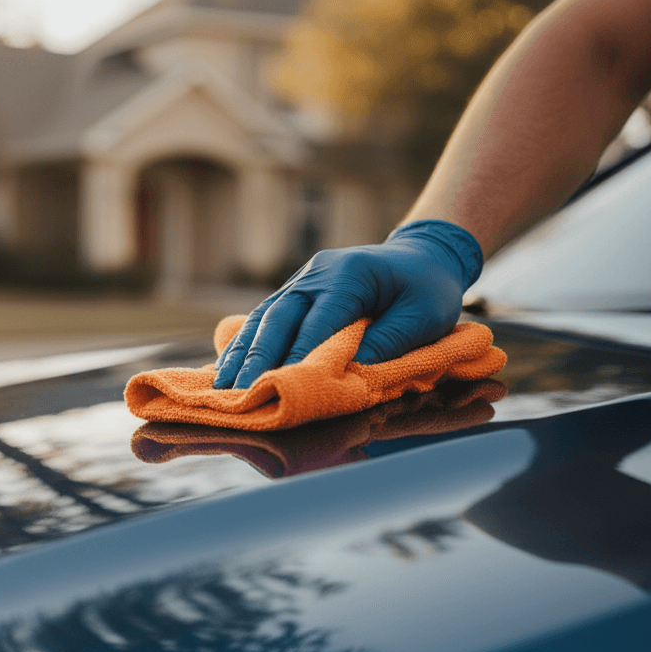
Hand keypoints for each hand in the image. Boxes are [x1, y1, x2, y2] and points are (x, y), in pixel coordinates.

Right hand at [213, 219, 482, 389]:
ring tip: (221, 386)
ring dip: (242, 354)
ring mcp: (303, 280)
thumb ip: (388, 341)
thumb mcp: (426, 316)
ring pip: (265, 318)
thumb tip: (347, 371)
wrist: (423, 257)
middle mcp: (317, 273)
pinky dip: (246, 344)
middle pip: (279, 317)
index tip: (281, 387)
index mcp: (349, 274)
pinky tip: (228, 367)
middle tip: (238, 393)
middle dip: (256, 358)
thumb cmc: (428, 289)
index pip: (317, 321)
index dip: (298, 355)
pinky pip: (267, 318)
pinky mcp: (297, 292)